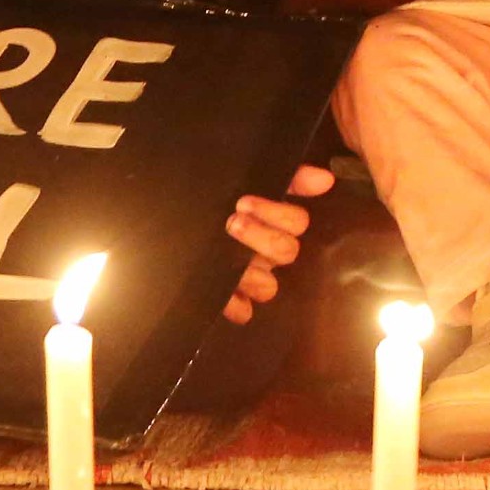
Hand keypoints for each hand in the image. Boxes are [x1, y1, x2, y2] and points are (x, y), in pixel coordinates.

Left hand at [219, 162, 335, 323]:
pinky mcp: (225, 298)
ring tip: (226, 253)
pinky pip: (243, 312)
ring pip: (270, 287)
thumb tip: (325, 179)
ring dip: (252, 273)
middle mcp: (264, 252)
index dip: (277, 215)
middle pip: (287, 252)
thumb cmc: (209, 198)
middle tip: (232, 222)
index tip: (243, 203)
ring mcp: (247, 278)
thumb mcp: (243, 177)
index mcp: (271, 223)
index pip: (297, 223)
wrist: (163, 217)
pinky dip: (236, 305)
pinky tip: (225, 291)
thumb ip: (287, 177)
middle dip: (262, 236)